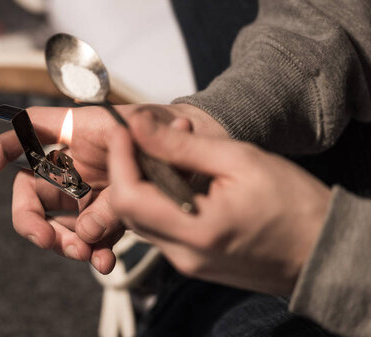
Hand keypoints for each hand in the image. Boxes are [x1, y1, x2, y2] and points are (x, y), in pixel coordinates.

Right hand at [0, 104, 224, 273]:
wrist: (201, 149)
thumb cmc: (169, 129)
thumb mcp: (146, 135)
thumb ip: (121, 168)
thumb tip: (91, 228)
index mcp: (77, 130)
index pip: (27, 131)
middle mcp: (75, 160)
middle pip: (32, 190)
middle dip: (32, 220)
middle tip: (46, 240)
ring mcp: (88, 188)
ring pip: (57, 220)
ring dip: (64, 242)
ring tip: (87, 255)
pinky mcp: (107, 212)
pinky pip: (88, 235)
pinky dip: (92, 251)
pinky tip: (104, 262)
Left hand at [108, 113, 330, 293]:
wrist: (321, 249)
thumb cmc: (294, 205)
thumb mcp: (239, 160)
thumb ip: (181, 145)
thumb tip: (139, 127)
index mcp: (195, 230)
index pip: (127, 196)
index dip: (119, 159)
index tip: (125, 132)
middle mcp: (183, 254)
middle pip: (127, 210)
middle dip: (127, 170)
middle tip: (143, 140)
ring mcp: (186, 262)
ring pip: (141, 220)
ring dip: (143, 185)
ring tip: (165, 155)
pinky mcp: (192, 262)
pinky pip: (160, 230)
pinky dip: (159, 202)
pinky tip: (177, 180)